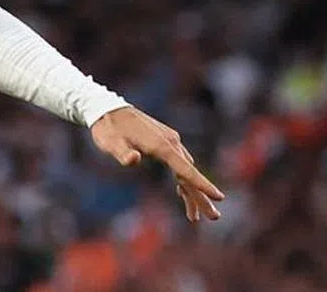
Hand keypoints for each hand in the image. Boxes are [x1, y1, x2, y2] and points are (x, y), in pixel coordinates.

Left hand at [90, 106, 223, 222]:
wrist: (106, 108)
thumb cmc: (108, 129)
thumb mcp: (110, 143)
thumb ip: (122, 153)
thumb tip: (134, 159)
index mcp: (161, 145)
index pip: (186, 169)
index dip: (202, 184)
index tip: (219, 197)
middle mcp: (170, 142)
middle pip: (190, 173)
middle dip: (201, 196)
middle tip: (213, 217)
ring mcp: (169, 140)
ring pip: (186, 169)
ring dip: (192, 191)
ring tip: (196, 216)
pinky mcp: (164, 140)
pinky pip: (179, 163)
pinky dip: (183, 179)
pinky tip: (182, 192)